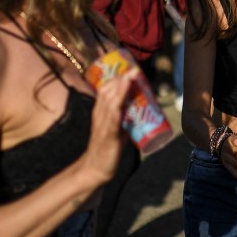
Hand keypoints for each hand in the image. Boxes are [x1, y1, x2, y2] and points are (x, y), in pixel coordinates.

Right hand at [80, 69, 137, 185]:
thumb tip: (141, 107)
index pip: (106, 89)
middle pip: (108, 91)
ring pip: (110, 101)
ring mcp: (103, 124)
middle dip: (121, 79)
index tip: (129, 68)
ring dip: (120, 88)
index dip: (117, 78)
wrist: (95, 168)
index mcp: (101, 112)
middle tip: (134, 69)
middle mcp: (100, 114)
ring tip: (130, 77)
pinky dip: (118, 107)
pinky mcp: (108, 135)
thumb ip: (125, 117)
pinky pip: (113, 119)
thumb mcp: (116, 127)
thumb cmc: (107, 147)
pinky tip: (123, 100)